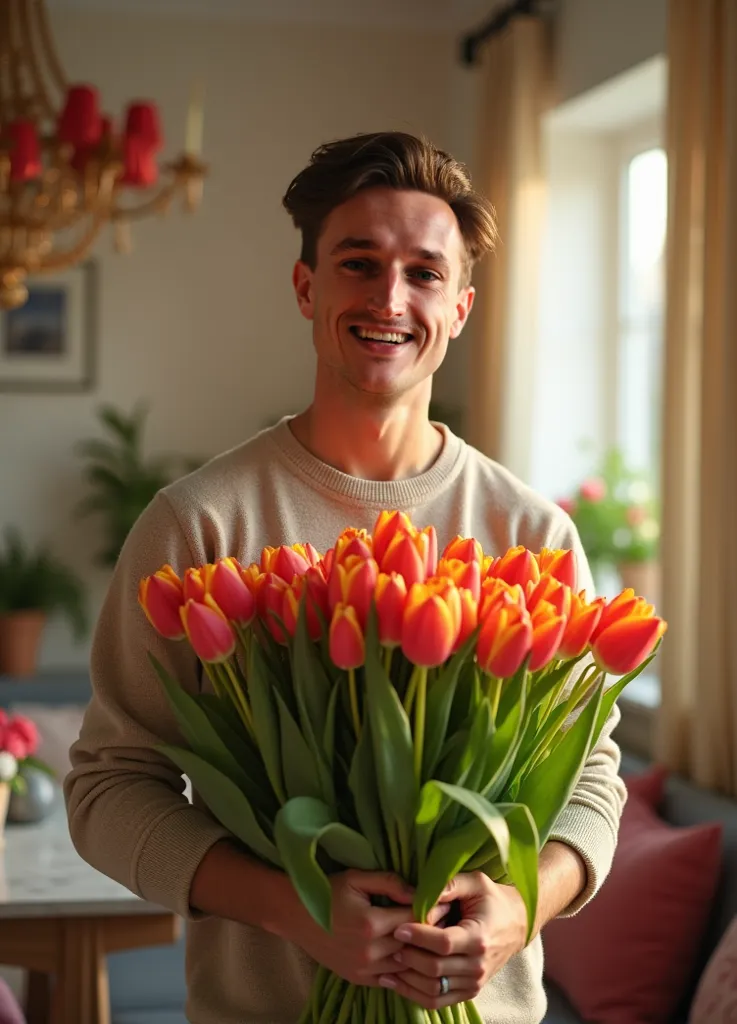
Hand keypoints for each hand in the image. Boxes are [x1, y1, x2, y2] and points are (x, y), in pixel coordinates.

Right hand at [274, 870, 447, 987]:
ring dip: (420, 953)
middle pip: (413, 944)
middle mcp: (369, 951)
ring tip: (435, 940)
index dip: (433, 910)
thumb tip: (418, 891)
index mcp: (371, 923)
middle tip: (449, 922)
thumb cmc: (326, 891)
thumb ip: (389, 882)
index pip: (413, 918)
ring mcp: (364, 969)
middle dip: (432, 933)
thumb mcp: (356, 878)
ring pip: (405, 965)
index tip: (448, 904)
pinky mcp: (359, 978)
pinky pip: (391, 979)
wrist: (294, 915)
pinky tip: (413, 956)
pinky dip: (404, 969)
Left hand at [379, 871, 527, 1008]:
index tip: (398, 928)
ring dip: (406, 978)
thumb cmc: (492, 899)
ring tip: (387, 961)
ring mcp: (474, 982)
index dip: (418, 937)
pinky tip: (394, 981)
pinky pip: (437, 1001)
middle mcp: (478, 965)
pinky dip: (413, 994)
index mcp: (479, 938)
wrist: (517, 924)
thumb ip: (449, 885)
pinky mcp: (469, 992)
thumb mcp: (475, 882)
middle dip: (408, 957)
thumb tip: (421, 896)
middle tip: (390, 943)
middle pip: (435, 968)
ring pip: (433, 989)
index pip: (443, 943)